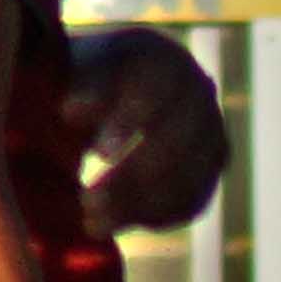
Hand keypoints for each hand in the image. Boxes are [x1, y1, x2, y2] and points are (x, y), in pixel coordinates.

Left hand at [67, 28, 230, 236]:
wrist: (107, 94)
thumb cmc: (78, 81)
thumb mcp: (70, 71)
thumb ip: (74, 86)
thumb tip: (71, 112)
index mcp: (159, 57)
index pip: (155, 89)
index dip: (128, 122)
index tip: (97, 153)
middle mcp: (197, 91)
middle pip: (176, 142)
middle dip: (131, 178)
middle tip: (86, 201)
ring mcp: (211, 131)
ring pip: (187, 177)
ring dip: (138, 205)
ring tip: (91, 221)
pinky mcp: (210, 167)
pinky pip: (191, 200)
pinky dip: (153, 217)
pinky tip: (111, 223)